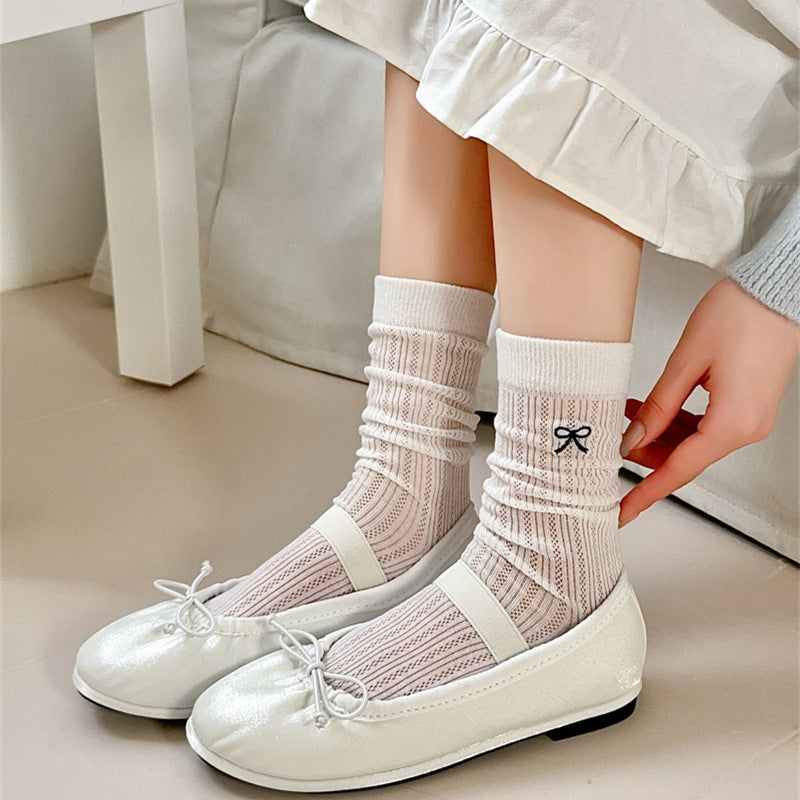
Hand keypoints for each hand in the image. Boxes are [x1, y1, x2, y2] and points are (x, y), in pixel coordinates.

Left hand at [618, 277, 798, 526]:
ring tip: (630, 412)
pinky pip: (706, 427)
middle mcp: (746, 429)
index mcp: (732, 424)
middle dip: (647, 453)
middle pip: (684, 459)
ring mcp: (749, 419)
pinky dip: (678, 421)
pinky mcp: (747, 406)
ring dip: (660, 434)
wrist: (777, 290)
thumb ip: (657, 407)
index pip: (677, 471)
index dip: (644, 493)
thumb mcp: (685, 363)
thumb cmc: (740, 316)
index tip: (621, 512)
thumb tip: (633, 439)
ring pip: (693, 444)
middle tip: (616, 438)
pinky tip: (655, 406)